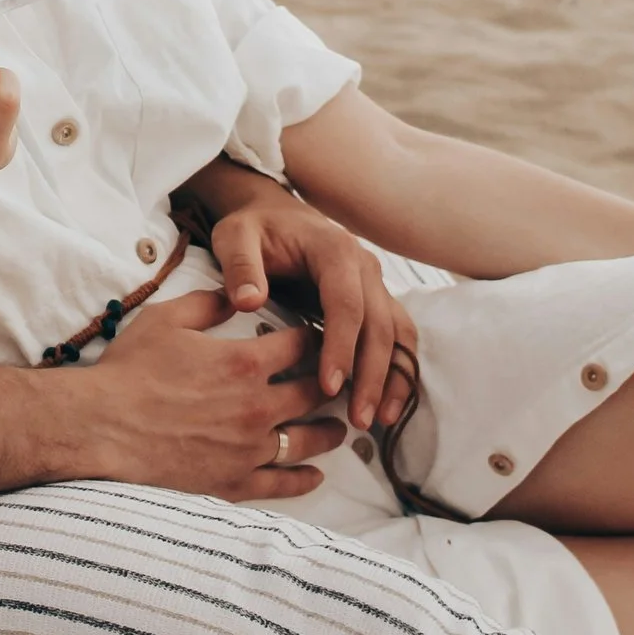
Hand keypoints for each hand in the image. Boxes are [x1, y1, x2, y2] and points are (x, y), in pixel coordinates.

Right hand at [79, 288, 344, 502]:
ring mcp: (249, 449)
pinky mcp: (234, 482)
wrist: (100, 428)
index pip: (300, 346)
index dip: (313, 338)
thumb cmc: (129, 371)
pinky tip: (315, 474)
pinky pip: (282, 483)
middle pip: (313, 392)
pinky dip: (304, 479)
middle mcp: (257, 406)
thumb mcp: (166, 319)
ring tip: (338, 428)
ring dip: (328, 432)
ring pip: (307, 440)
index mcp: (244, 362)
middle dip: (328, 383)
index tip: (318, 337)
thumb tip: (238, 293)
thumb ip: (209, 303)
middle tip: (337, 381)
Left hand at [206, 169, 418, 430]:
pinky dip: (398, 370)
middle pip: (380, 325)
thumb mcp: (235, 238)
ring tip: (378, 420)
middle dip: (372, 375)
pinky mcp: (375, 300)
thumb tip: (248, 301)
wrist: (273, 214)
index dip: (341, 346)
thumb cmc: (253, 229)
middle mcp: (364, 266)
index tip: (329, 386)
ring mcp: (375, 284)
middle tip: (359, 418)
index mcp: (334, 249)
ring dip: (393, 378)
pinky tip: (387, 405)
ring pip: (397, 334)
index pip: (346, 304)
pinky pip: (397, 336)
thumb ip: (240, 266)